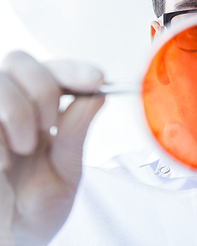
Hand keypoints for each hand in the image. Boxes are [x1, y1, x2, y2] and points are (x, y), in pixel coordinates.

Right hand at [0, 51, 103, 245]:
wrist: (13, 241)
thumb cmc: (33, 211)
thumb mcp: (64, 172)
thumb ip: (75, 134)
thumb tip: (97, 96)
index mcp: (37, 114)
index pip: (53, 71)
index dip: (73, 68)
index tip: (96, 80)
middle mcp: (8, 110)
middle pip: (20, 61)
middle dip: (43, 88)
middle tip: (49, 124)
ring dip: (18, 109)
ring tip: (25, 147)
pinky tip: (3, 160)